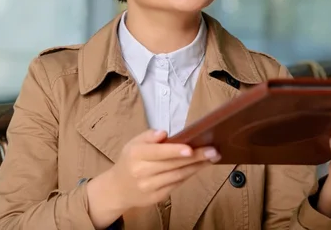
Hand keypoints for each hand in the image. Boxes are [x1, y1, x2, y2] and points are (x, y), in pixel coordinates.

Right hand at [87, 129, 218, 227]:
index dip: (174, 151)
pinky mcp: (157, 197)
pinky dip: (190, 175)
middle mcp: (142, 172)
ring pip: (178, 176)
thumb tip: (164, 133)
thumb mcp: (133, 144)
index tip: (191, 149)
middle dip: (196, 157)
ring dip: (197, 167)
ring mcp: (150, 187)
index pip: (158, 153)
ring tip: (212, 157)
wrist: (117, 189)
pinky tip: (200, 167)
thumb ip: (148, 136)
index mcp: (136, 155)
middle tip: (213, 150)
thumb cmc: (130, 161)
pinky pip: (177, 184)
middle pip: (173, 164)